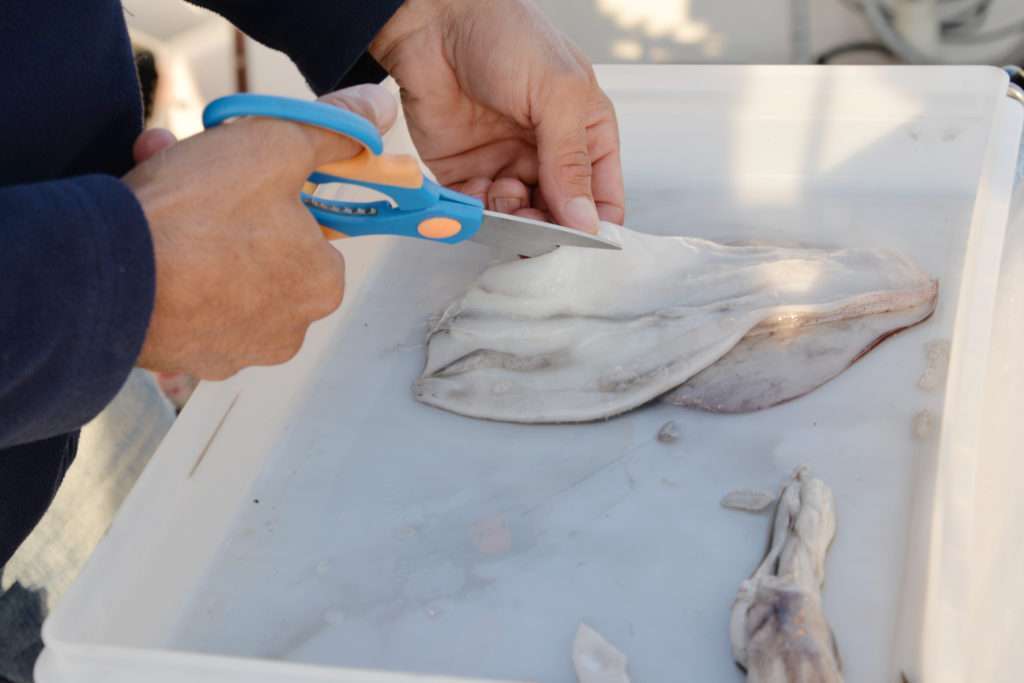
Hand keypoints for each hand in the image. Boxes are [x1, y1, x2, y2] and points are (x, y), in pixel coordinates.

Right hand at [124, 84, 397, 378]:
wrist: (106, 274)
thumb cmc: (200, 213)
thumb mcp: (276, 146)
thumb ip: (333, 130)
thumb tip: (376, 111)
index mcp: (323, 285)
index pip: (313, 232)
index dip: (277, 196)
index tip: (242, 178)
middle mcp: (289, 330)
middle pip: (266, 254)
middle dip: (230, 213)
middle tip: (189, 182)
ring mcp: (235, 350)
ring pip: (223, 277)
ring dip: (196, 237)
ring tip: (157, 206)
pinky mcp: (186, 359)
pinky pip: (187, 304)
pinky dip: (170, 274)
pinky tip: (144, 248)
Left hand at [370, 0, 623, 233]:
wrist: (434, 20)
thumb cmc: (507, 37)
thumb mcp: (558, 94)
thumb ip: (572, 161)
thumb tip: (587, 221)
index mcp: (585, 131)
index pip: (602, 195)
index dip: (596, 222)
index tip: (583, 241)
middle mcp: (547, 154)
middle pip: (559, 215)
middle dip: (550, 226)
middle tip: (538, 224)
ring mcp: (506, 163)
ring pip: (519, 219)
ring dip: (515, 219)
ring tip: (506, 194)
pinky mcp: (464, 172)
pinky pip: (476, 211)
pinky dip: (478, 213)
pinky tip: (478, 192)